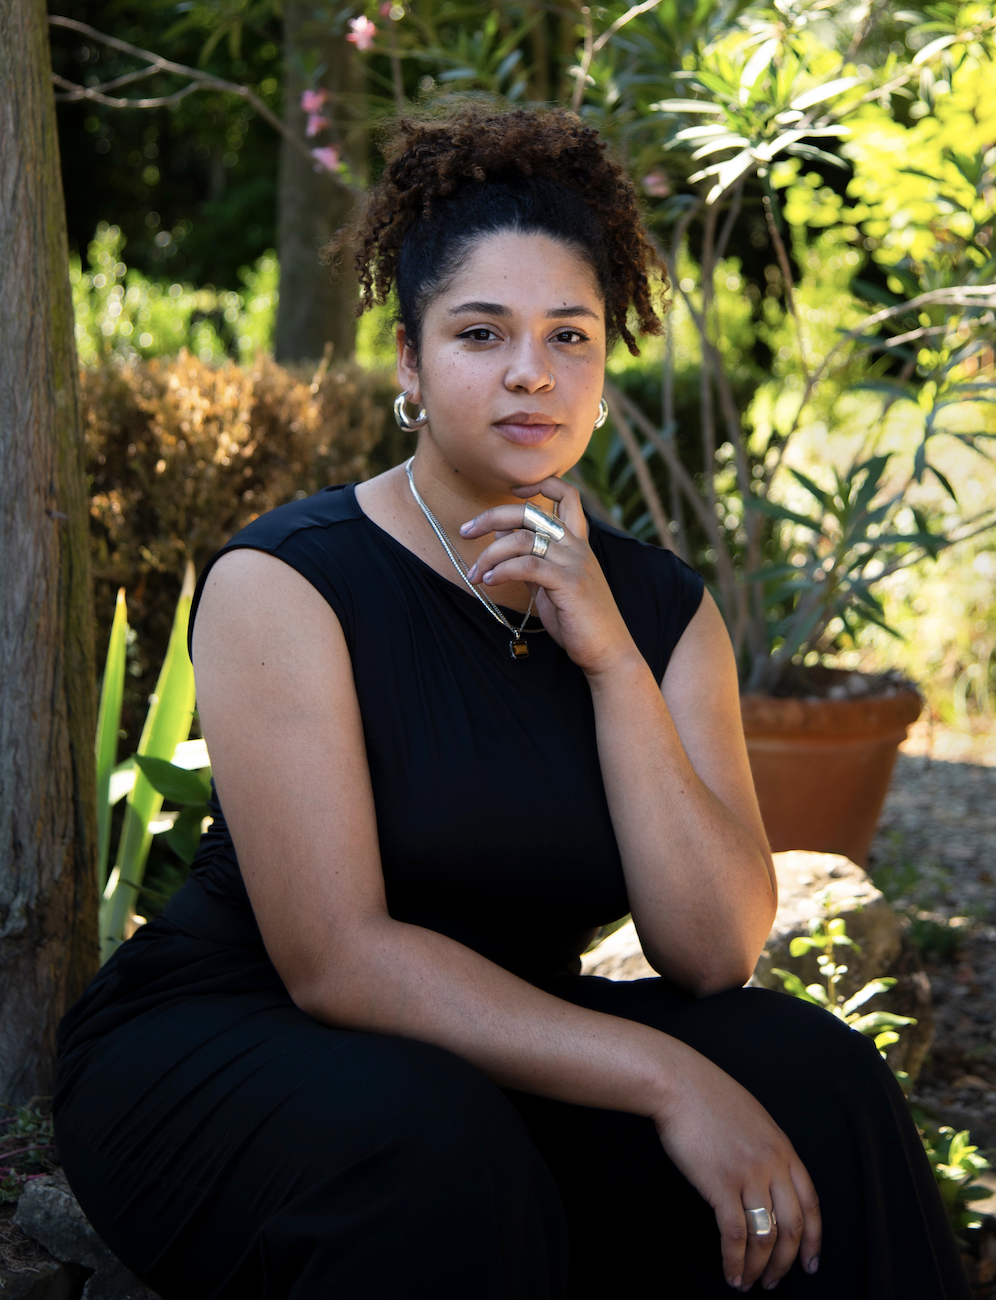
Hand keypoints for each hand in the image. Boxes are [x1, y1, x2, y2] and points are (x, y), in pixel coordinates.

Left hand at [460, 477, 637, 675]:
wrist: (606, 650)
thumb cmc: (577, 618)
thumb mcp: (549, 582)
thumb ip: (530, 556)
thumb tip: (501, 533)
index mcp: (577, 542)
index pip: (567, 494)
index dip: (541, 483)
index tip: (512, 490)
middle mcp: (577, 546)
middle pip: (531, 512)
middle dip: (491, 517)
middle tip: (465, 531)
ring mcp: (575, 562)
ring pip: (522, 540)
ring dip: (489, 555)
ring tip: (475, 574)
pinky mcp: (569, 583)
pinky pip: (526, 565)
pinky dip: (502, 571)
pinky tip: (489, 582)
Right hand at [652, 1044, 820, 1290]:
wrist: (678, 1082)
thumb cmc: (707, 1095)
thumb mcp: (752, 1117)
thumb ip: (766, 1149)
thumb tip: (765, 1180)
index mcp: (783, 1148)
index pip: (812, 1203)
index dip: (814, 1239)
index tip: (811, 1261)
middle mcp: (772, 1164)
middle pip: (793, 1227)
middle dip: (787, 1262)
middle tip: (776, 1281)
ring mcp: (748, 1175)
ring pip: (766, 1237)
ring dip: (759, 1267)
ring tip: (749, 1283)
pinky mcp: (720, 1184)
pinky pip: (735, 1235)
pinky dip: (734, 1261)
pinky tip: (730, 1273)